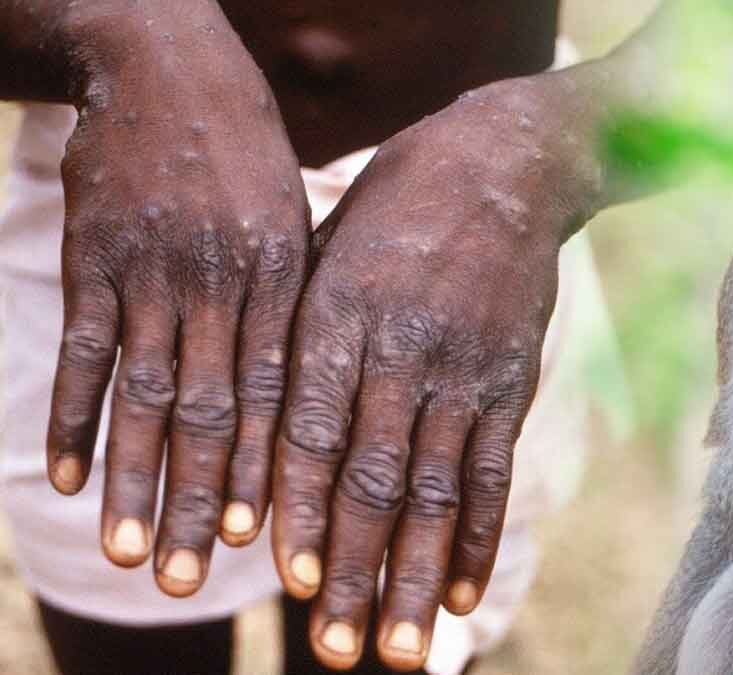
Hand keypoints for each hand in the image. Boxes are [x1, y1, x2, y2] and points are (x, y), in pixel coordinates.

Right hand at [45, 20, 309, 596]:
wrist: (166, 67)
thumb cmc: (247, 153)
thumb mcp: (295, 218)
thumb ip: (297, 302)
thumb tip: (305, 392)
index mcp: (281, 278)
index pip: (273, 393)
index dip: (263, 469)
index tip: (257, 539)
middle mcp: (219, 284)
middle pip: (208, 412)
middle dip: (197, 499)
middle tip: (191, 579)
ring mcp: (150, 273)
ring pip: (141, 395)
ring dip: (131, 478)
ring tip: (128, 552)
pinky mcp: (92, 261)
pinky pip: (80, 350)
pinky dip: (69, 414)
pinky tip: (62, 475)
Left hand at [269, 77, 598, 669]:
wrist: (510, 163)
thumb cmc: (399, 203)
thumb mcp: (327, 245)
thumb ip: (299, 333)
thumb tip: (263, 433)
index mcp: (341, 314)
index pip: (317, 431)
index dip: (306, 510)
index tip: (293, 581)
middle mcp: (404, 350)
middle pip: (378, 479)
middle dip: (357, 572)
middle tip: (342, 650)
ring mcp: (467, 370)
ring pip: (439, 491)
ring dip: (417, 577)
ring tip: (403, 650)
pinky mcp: (515, 380)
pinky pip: (496, 469)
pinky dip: (480, 536)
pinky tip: (462, 593)